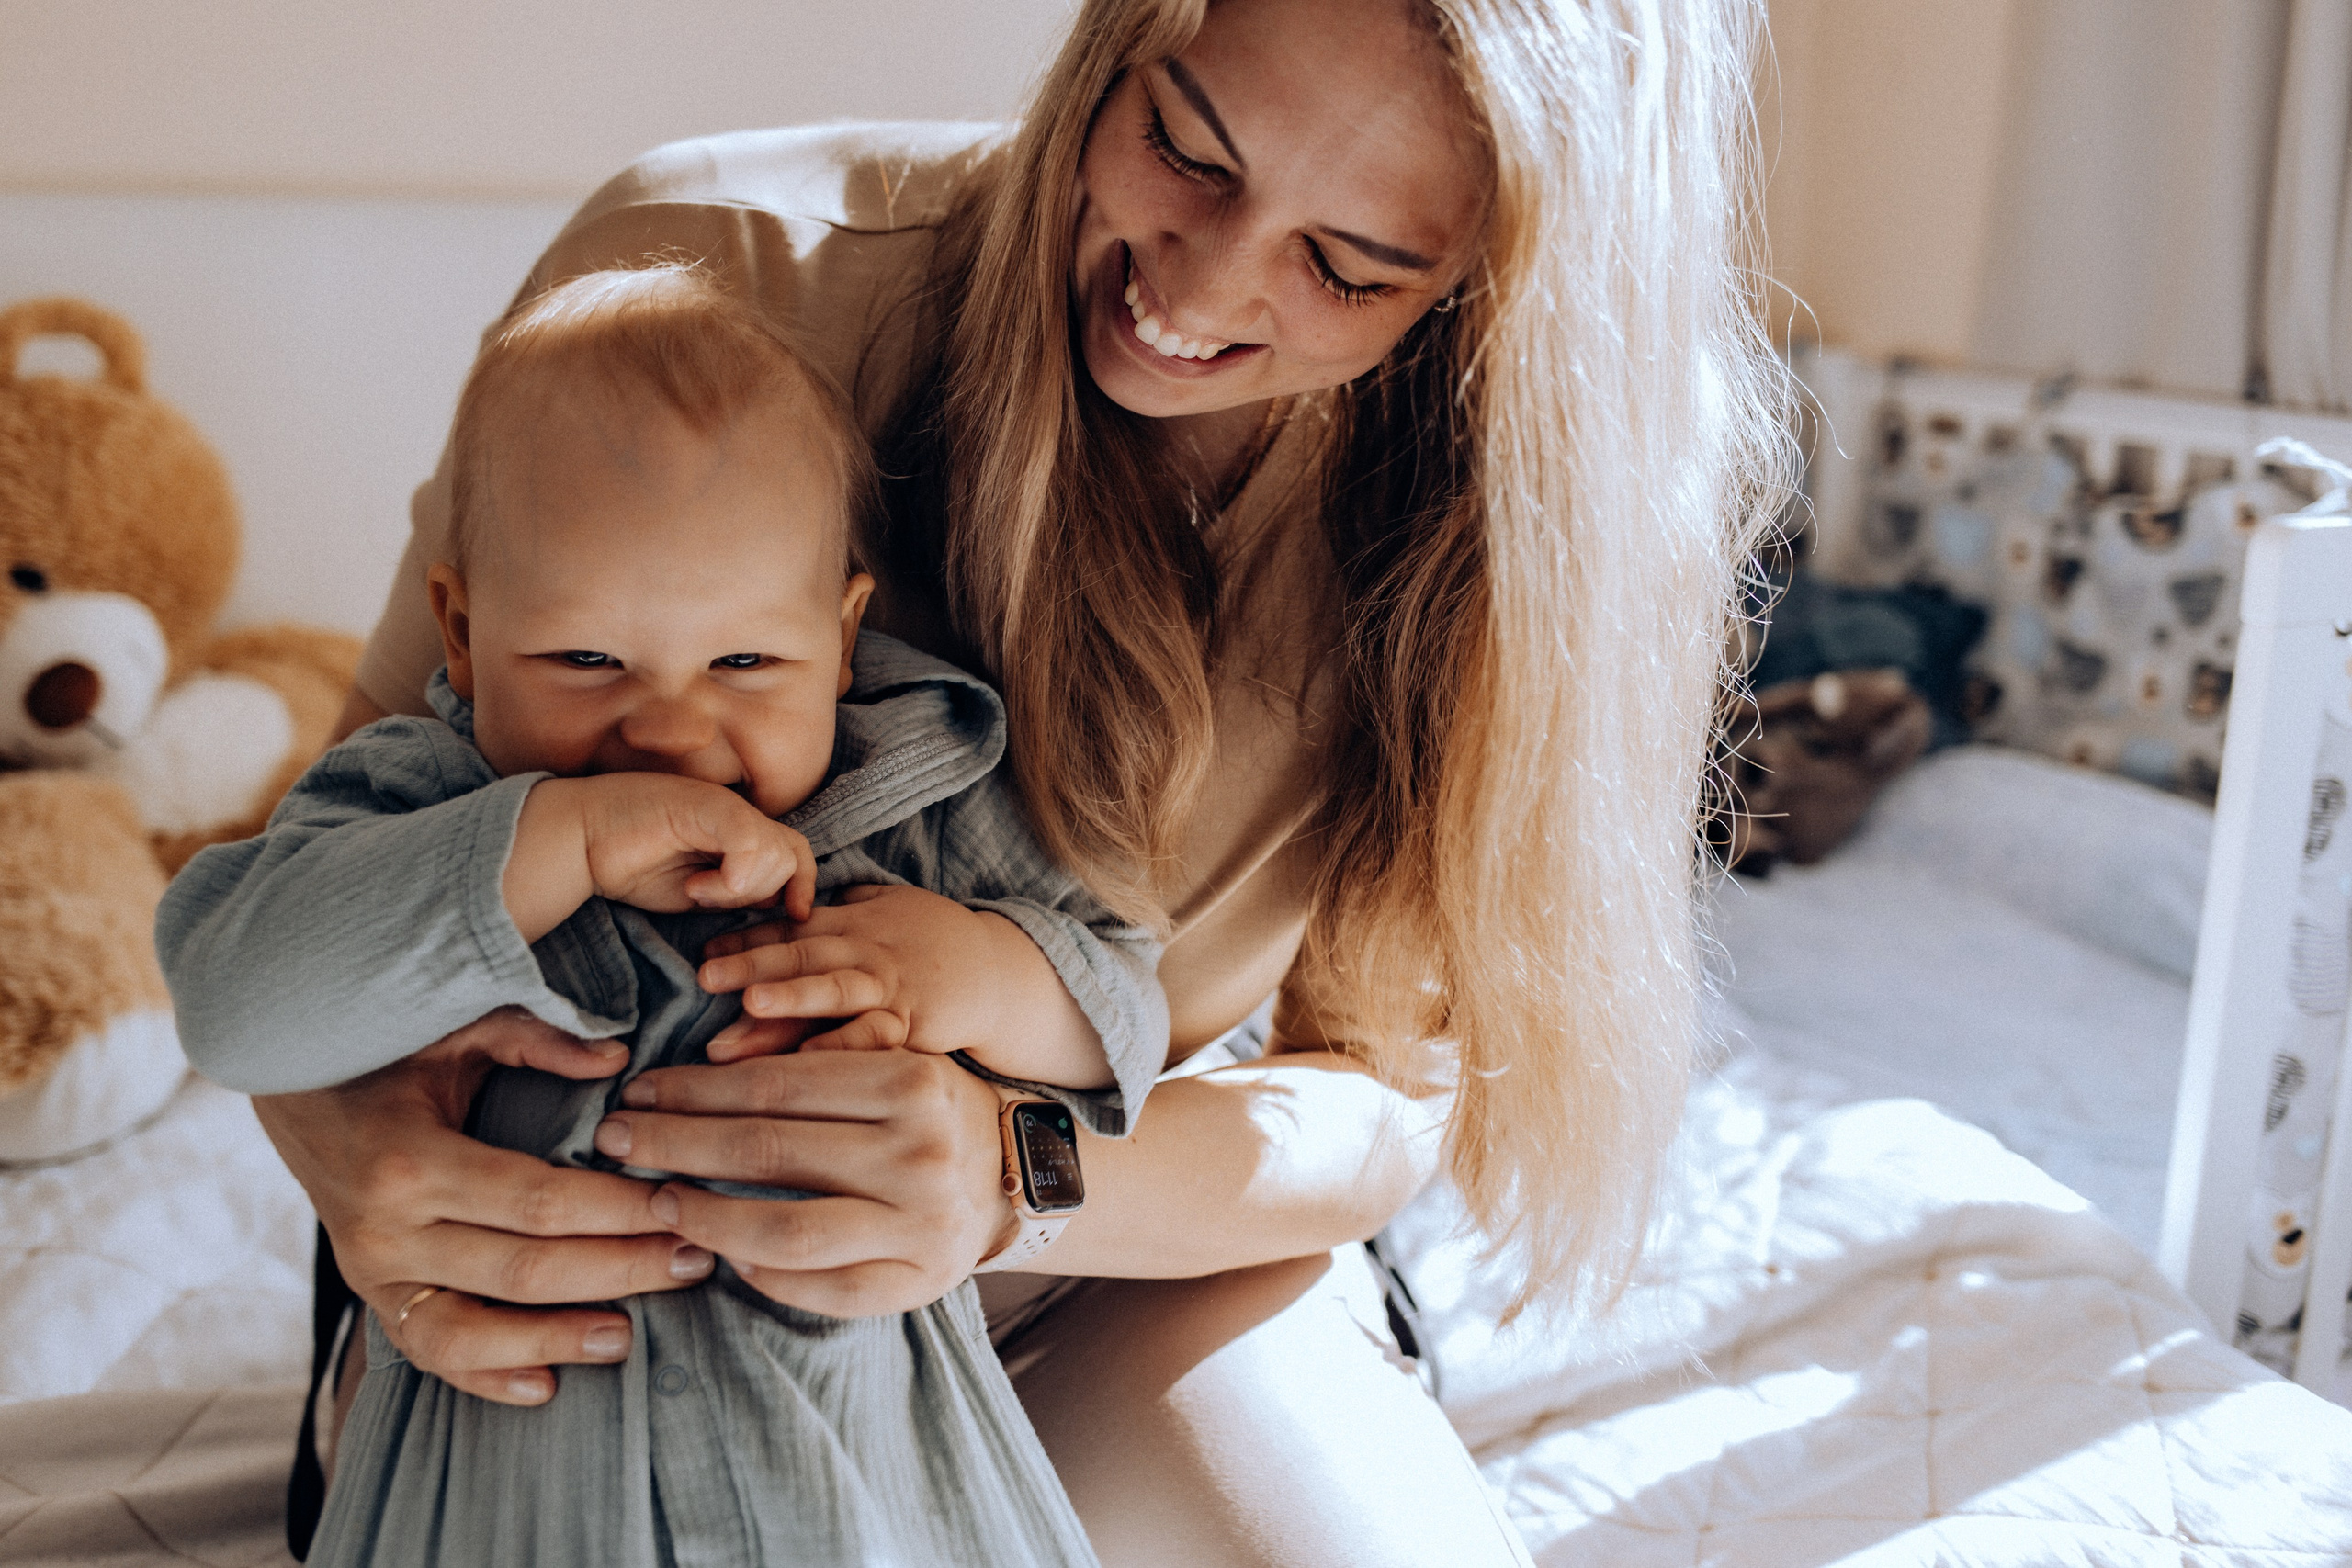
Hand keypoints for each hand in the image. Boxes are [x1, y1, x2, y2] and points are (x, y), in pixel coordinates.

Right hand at [251, 1007, 718, 1406]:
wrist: (292, 1093)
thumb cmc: (389, 1053)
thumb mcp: (455, 1028)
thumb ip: (535, 1040)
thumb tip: (618, 1060)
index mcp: (412, 1159)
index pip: (539, 1201)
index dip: (618, 1210)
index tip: (684, 1205)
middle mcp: (386, 1228)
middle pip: (524, 1269)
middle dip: (619, 1269)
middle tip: (694, 1262)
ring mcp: (373, 1273)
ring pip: (473, 1329)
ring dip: (556, 1337)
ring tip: (628, 1336)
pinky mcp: (371, 1296)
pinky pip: (427, 1352)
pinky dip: (485, 1376)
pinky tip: (546, 1386)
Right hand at [510, 774, 814, 941]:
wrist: (580, 839)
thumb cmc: (632, 865)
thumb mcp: (697, 891)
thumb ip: (735, 893)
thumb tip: (774, 904)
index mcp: (740, 835)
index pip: (797, 853)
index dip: (803, 885)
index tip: (795, 916)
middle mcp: (737, 817)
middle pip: (790, 857)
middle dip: (761, 893)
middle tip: (708, 898)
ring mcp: (720, 806)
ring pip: (773, 853)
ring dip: (736, 888)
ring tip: (693, 889)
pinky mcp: (701, 804)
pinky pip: (747, 836)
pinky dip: (734, 871)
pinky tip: (697, 887)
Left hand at [595, 1048, 1016, 1316]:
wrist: (1014, 1179)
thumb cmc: (928, 1112)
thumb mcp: (891, 1062)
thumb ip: (818, 1061)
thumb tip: (700, 1071)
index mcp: (909, 1082)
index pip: (775, 1084)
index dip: (693, 1089)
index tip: (637, 1091)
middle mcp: (919, 1153)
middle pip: (767, 1151)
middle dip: (674, 1144)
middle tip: (615, 1140)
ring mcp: (918, 1225)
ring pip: (782, 1230)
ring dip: (703, 1217)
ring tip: (656, 1203)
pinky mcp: (912, 1284)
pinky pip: (817, 1289)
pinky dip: (758, 1274)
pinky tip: (719, 1254)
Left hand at [698, 885, 995, 1058]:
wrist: (998, 971)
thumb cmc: (932, 940)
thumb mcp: (885, 906)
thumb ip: (835, 909)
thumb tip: (776, 906)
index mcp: (852, 923)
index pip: (792, 926)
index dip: (747, 936)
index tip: (703, 948)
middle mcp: (867, 951)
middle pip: (805, 953)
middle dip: (753, 963)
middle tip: (706, 974)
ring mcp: (891, 988)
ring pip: (836, 990)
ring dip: (793, 998)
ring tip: (750, 1005)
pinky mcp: (915, 1023)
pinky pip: (876, 1034)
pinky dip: (845, 1046)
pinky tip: (811, 1059)